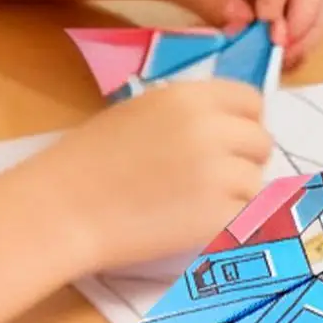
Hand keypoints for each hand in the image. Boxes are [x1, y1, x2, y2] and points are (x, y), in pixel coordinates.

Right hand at [16, 81, 272, 274]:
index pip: (252, 101)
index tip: (231, 141)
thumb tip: (229, 125)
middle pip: (261, 142)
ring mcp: (218, 174)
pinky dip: (228, 223)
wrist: (62, 208)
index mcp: (193, 97)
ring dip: (235, 194)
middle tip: (215, 178)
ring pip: (255, 182)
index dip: (244, 122)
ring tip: (196, 204)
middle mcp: (213, 130)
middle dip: (243, 160)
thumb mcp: (143, 111)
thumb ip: (191, 112)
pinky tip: (199, 224)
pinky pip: (246, 217)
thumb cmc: (90, 159)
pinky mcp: (216, 217)